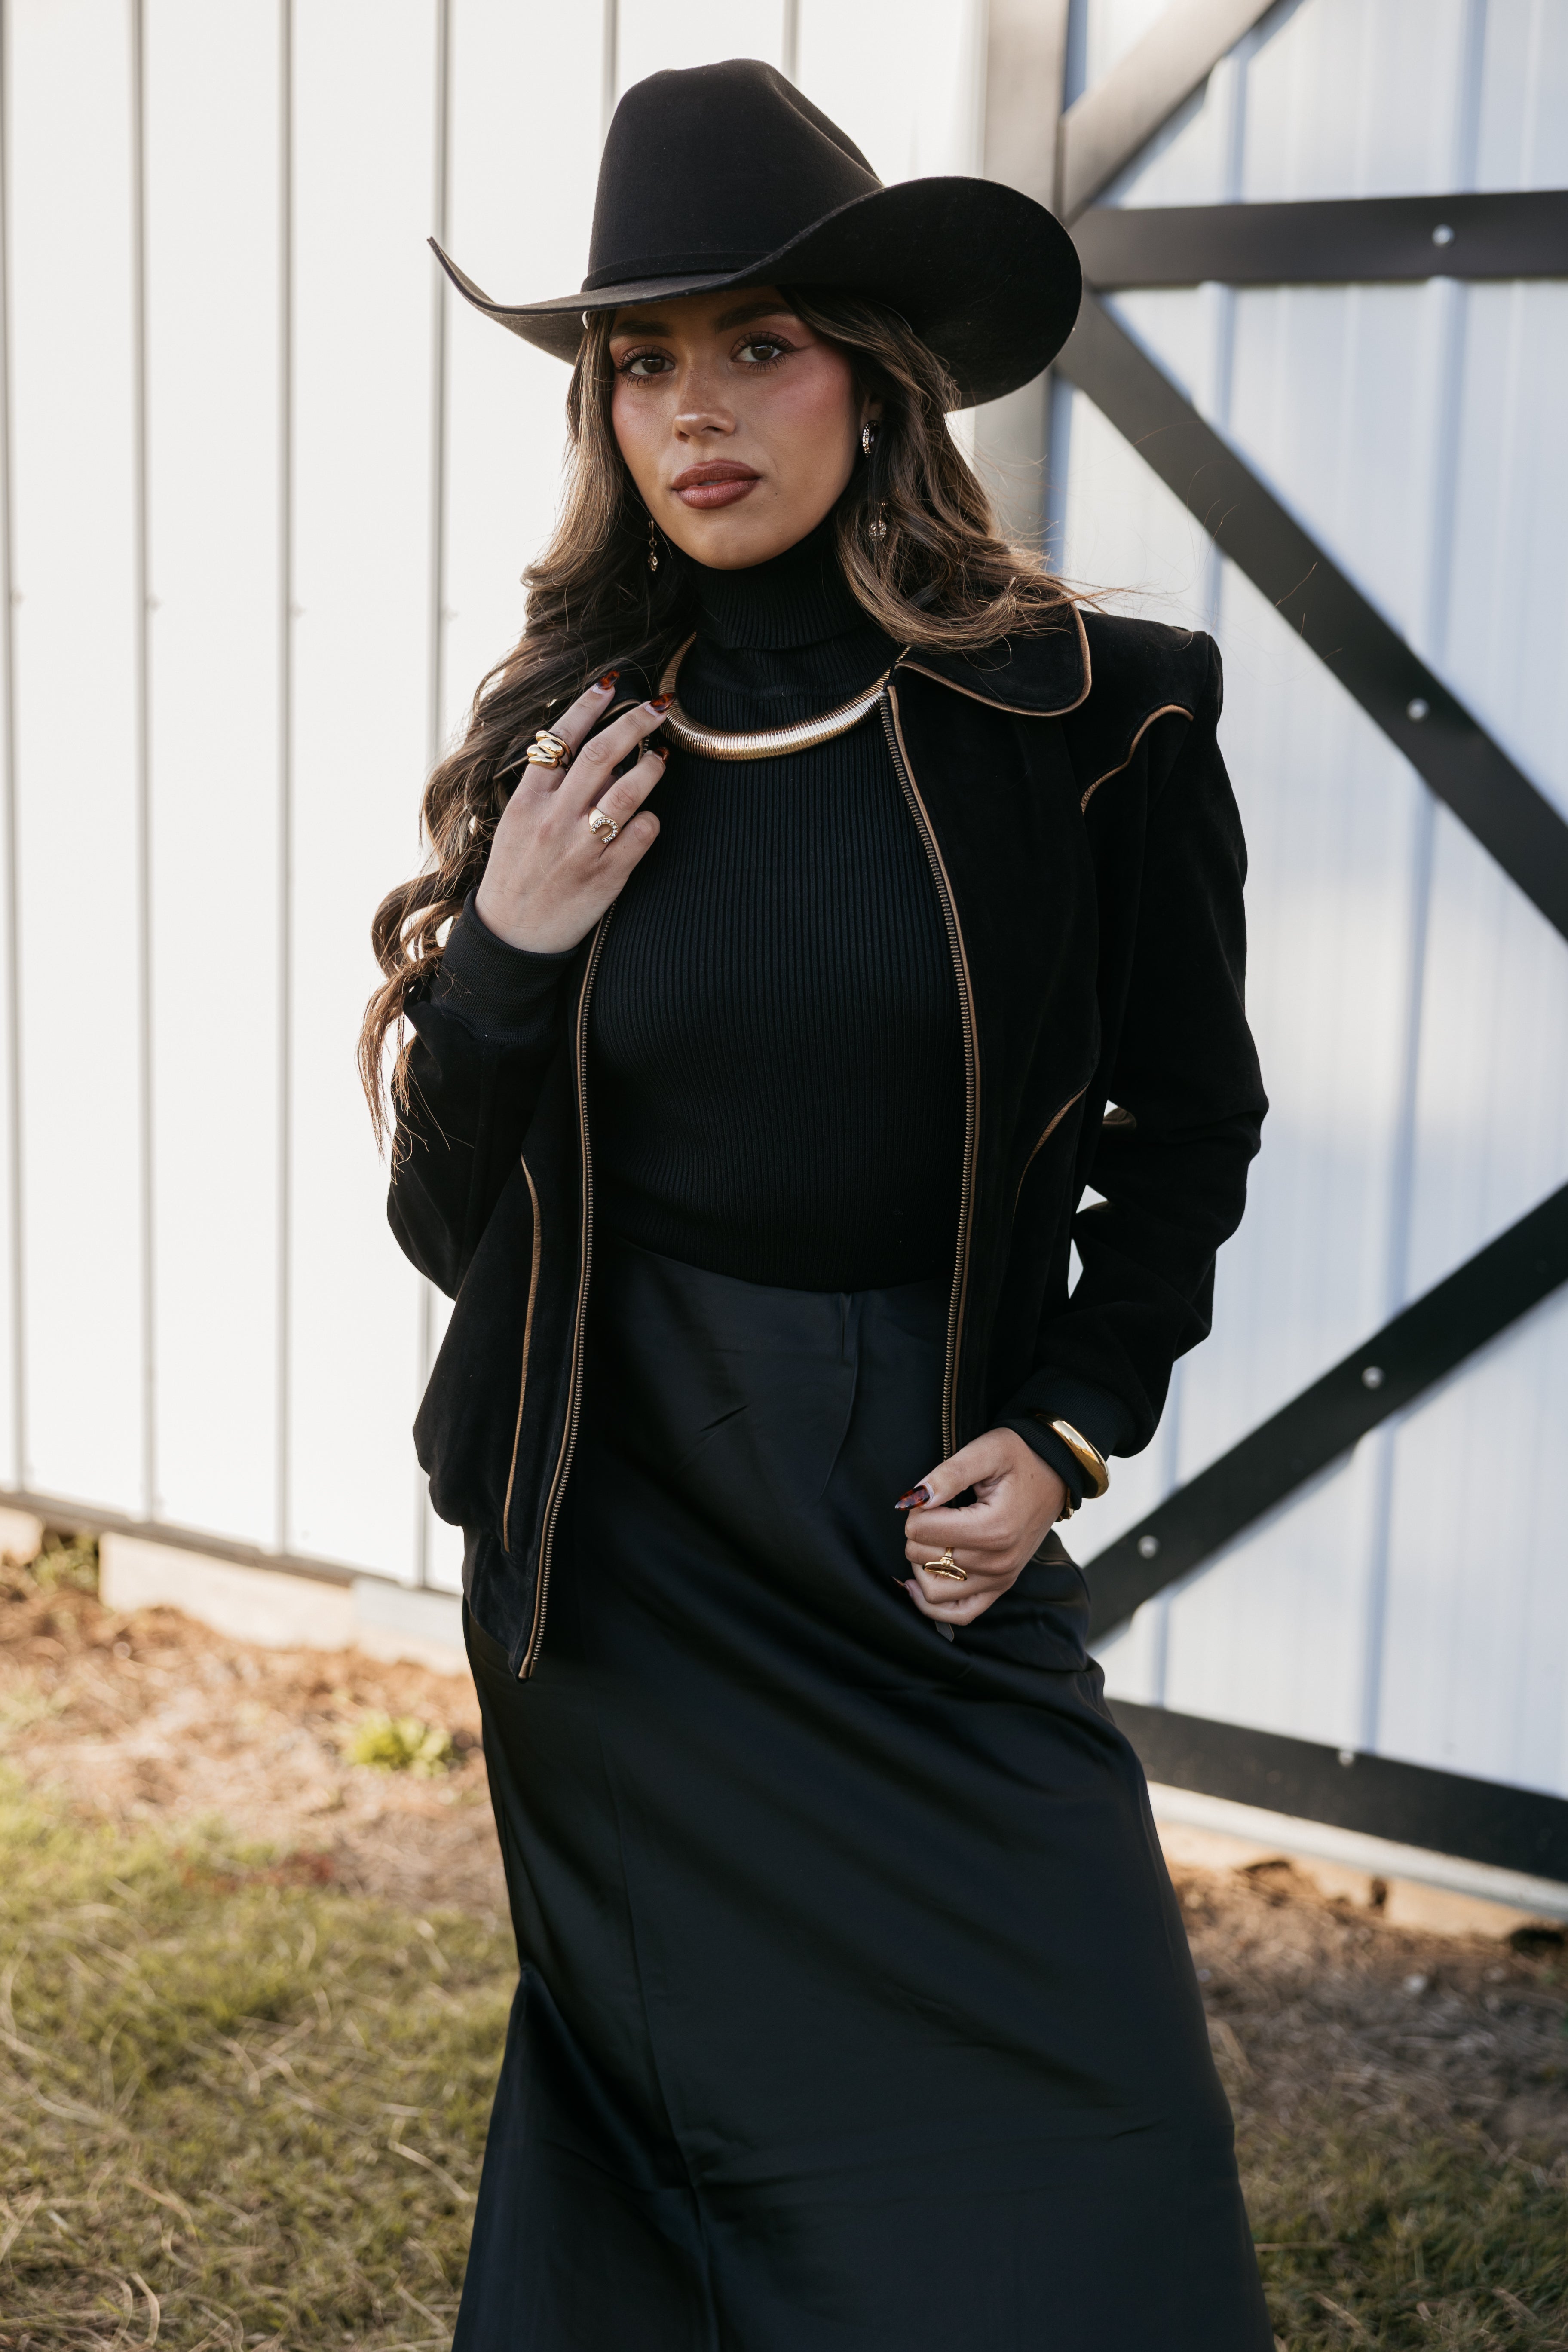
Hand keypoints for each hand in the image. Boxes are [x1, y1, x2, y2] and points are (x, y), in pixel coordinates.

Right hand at [474, 675, 670, 953]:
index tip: (611, 683)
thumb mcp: (517, 823)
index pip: (561, 739)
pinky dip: (651, 819)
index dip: (588, 705)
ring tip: (660, 757)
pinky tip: (647, 819)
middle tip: (658, 705)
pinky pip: (642, 833)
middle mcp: (555, 819)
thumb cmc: (517, 874)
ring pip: (628, 791)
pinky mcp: (607, 875)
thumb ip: (546, 788)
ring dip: (651, 767)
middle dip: (634, 722)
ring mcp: (582, 847)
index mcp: (528, 801)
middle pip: (602, 754)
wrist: (514, 936)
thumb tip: (588, 750)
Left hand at [896, 1428, 1066, 1625]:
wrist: (1055, 1473)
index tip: (931, 1495)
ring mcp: (999, 1579)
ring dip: (921, 1564)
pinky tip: (919, 1581)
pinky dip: (932, 1603)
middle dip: (918, 1531)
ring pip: (932, 1590)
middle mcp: (998, 1562)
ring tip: (933, 1537)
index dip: (915, 1508)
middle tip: (935, 1510)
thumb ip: (949, 1474)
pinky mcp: (999, 1587)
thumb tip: (915, 1498)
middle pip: (921, 1558)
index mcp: (993, 1529)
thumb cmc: (1020, 1458)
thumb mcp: (987, 1451)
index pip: (920, 1531)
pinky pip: (958, 1614)